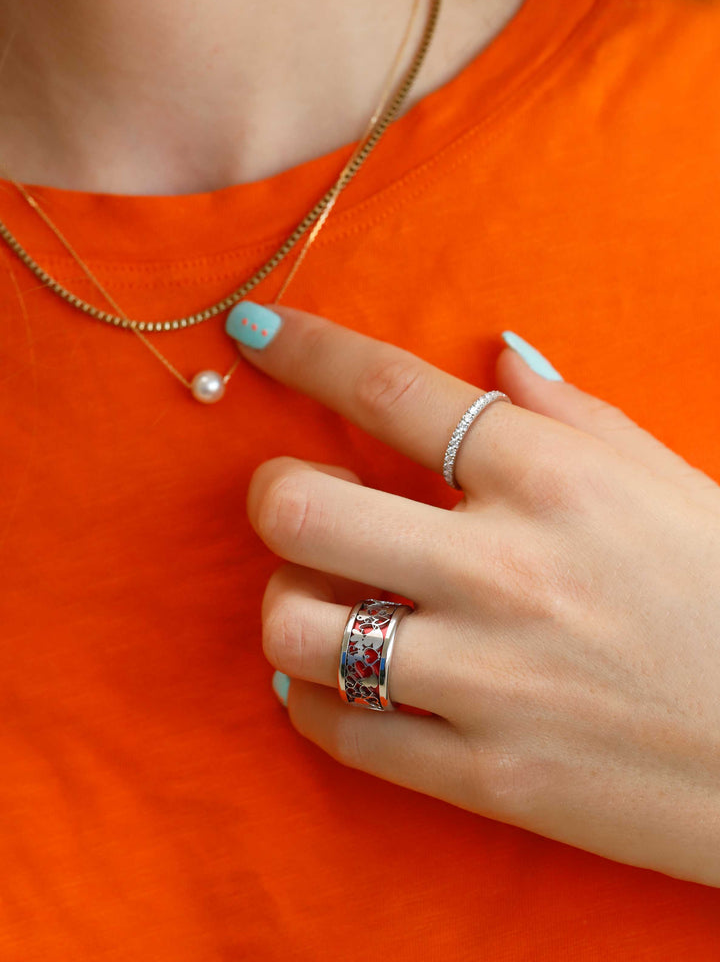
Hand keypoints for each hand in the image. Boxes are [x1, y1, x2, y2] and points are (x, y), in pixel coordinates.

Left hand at [231, 303, 719, 886]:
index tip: (254, 329)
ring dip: (287, 603)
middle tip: (295, 498)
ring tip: (323, 599)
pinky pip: (338, 730)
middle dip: (271, 491)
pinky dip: (313, 700)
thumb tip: (499, 354)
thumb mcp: (667, 481)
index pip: (390, 390)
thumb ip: (573, 414)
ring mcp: (488, 678)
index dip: (305, 348)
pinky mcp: (485, 775)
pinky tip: (338, 680)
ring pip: (295, 626)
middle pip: (299, 506)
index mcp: (553, 479)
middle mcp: (505, 569)